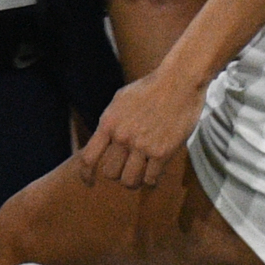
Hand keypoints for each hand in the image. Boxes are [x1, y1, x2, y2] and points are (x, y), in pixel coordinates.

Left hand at [76, 64, 205, 191]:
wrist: (179, 81)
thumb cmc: (150, 89)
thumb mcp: (120, 101)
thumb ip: (110, 122)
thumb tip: (103, 140)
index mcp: (109, 123)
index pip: (88, 158)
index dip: (85, 174)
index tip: (89, 182)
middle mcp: (122, 137)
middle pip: (110, 173)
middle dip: (117, 174)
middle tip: (127, 168)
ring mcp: (142, 146)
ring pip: (129, 181)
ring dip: (134, 181)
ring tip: (140, 175)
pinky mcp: (162, 152)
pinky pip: (150, 179)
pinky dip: (151, 180)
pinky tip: (154, 172)